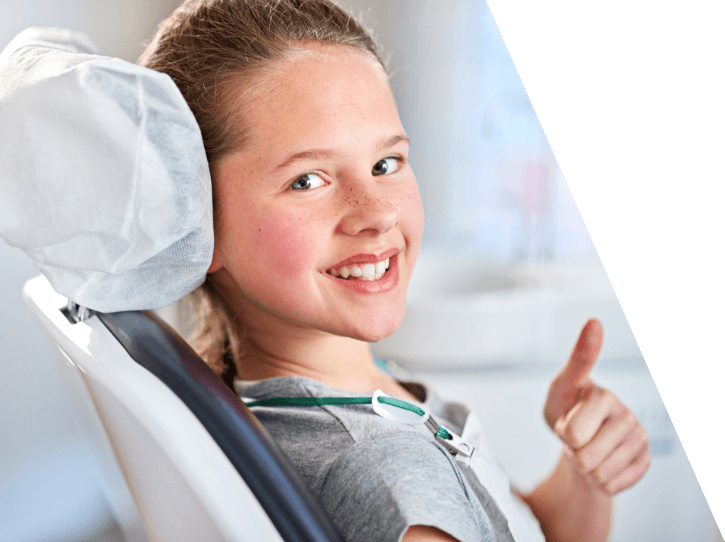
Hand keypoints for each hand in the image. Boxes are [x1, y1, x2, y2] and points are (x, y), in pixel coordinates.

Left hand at [543, 319, 650, 494]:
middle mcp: (627, 415)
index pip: (575, 429)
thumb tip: (594, 322)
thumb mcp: (561, 385)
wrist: (578, 438)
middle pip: (584, 455)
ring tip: (586, 446)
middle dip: (571, 451)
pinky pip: (611, 485)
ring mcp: (638, 439)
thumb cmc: (567, 406)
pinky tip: (601, 460)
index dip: (563, 428)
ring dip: (584, 466)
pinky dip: (598, 480)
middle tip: (574, 435)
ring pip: (597, 473)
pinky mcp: (644, 461)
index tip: (580, 374)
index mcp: (604, 396)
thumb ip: (577, 361)